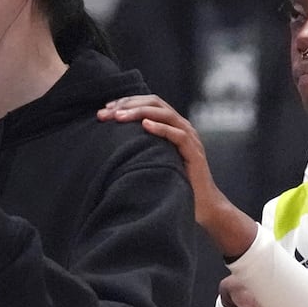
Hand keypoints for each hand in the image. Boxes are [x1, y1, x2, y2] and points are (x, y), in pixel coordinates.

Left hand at [100, 95, 254, 253]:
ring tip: (119, 116)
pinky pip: (178, 135)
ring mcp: (190, 138)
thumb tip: (111, 141)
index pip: (148, 103)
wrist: (202, 204)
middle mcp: (182, 126)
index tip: (105, 109)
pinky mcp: (194, 153)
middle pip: (155, 103)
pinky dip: (161, 128)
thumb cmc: (174, 182)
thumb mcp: (154, 158)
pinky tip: (144, 126)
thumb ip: (141, 145)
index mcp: (171, 125)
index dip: (126, 102)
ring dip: (139, 112)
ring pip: (165, 114)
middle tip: (106, 112)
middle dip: (128, 105)